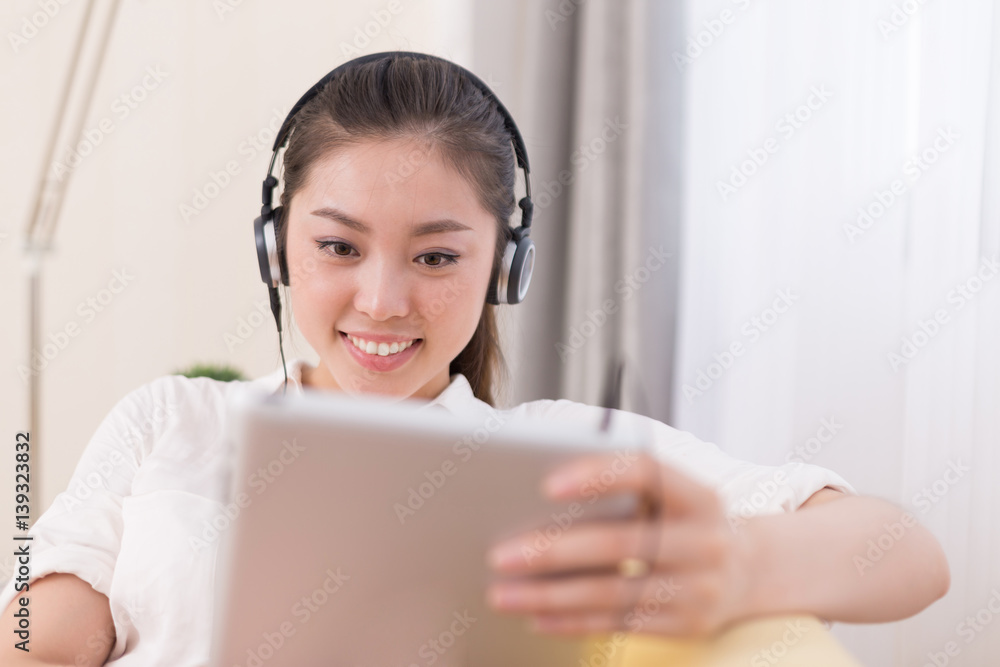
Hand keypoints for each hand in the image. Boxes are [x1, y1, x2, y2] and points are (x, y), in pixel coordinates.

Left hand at [485, 451, 754, 637]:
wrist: (748, 569)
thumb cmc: (683, 519)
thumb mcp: (671, 494)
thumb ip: (622, 487)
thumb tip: (539, 495)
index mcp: (697, 494)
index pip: (647, 473)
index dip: (598, 476)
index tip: (547, 484)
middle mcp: (705, 541)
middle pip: (621, 543)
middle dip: (554, 550)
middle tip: (501, 555)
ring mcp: (699, 588)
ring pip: (613, 593)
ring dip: (550, 595)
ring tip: (502, 593)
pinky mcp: (686, 624)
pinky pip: (619, 625)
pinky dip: (572, 621)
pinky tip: (536, 616)